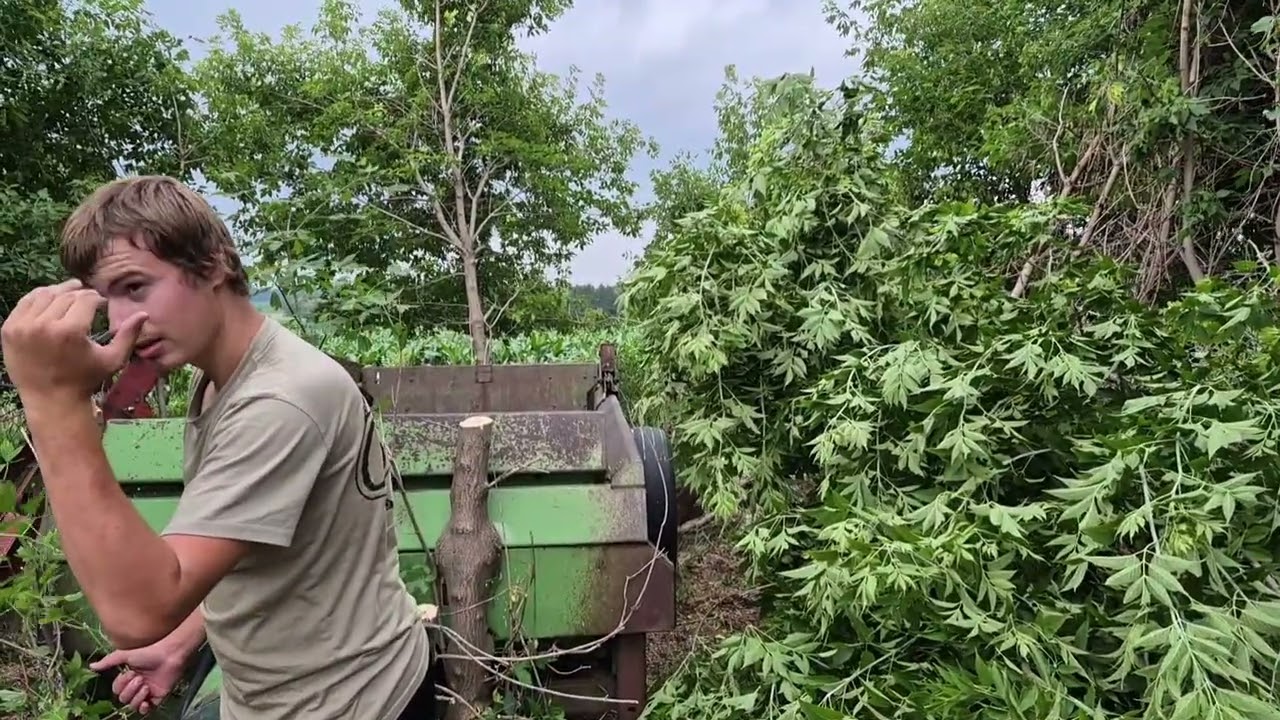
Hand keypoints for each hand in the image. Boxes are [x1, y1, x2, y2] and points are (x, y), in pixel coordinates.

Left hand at [0, 279, 146, 402]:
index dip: (98, 299)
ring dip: (59, 292)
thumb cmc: (85, 381)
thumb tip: (144, 314)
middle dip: (80, 294)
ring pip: (44, 295)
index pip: (86, 299)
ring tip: (69, 296)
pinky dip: (38, 299)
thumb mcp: (112, 360)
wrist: (51, 401)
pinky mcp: (9, 330)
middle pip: (65, 295)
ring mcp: (22, 327)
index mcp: (70, 331)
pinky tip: (49, 302)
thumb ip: (128, 336)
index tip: (102, 304)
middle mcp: (43, 325)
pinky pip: (25, 304)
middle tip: (88, 299)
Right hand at [90, 642, 188, 714]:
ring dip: (137, 696)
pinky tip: (146, 701)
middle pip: (123, 699)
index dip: (121, 684)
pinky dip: (144, 707)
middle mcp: (137, 686)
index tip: (131, 673)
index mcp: (129, 677)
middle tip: (140, 678)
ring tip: (146, 685)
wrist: (170, 654)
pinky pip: (146, 710)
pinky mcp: (158, 697)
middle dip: (130, 690)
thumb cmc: (149, 652)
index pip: (117, 690)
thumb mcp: (126, 655)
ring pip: (133, 705)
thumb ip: (109, 661)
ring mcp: (147, 692)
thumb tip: (91, 666)